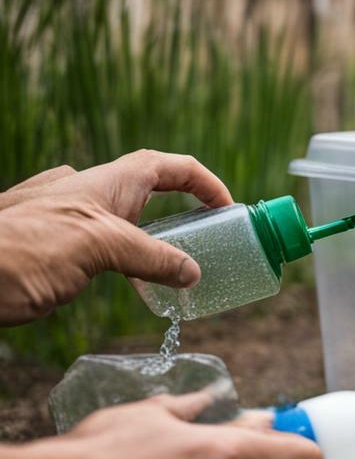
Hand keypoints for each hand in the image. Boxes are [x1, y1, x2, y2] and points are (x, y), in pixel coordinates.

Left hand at [0, 150, 231, 325]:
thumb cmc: (21, 251)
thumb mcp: (99, 248)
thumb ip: (151, 257)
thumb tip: (193, 272)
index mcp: (104, 184)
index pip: (167, 167)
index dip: (203, 182)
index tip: (228, 208)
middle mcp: (88, 196)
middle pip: (150, 194)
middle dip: (185, 214)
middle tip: (211, 241)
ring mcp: (70, 221)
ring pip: (129, 225)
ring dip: (159, 244)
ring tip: (181, 273)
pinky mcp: (56, 249)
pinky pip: (107, 250)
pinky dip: (133, 265)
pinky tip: (140, 290)